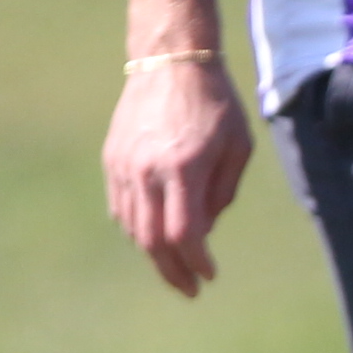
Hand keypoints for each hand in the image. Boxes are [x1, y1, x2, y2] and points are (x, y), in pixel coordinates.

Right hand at [101, 54, 251, 296]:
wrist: (171, 62)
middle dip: (172, 270)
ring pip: (132, 226)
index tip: (210, 276)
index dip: (196, 262)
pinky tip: (154, 239)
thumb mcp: (239, 147)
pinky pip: (121, 207)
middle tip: (190, 289)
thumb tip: (203, 232)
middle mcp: (148, 170)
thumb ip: (223, 192)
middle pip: (152, 239)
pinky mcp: (113, 159)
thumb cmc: (217, 105)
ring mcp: (124, 165)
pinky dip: (136, 229)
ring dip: (153, 254)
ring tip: (175, 269)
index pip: (184, 233)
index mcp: (184, 167)